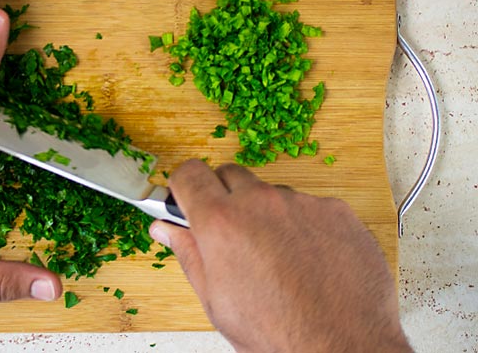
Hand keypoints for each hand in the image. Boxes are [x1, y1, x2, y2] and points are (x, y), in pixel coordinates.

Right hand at [150, 160, 412, 352]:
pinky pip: (309, 205)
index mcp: (221, 222)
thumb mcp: (217, 301)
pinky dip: (304, 224)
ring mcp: (301, 203)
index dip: (185, 185)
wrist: (343, 349)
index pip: (190, 173)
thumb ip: (188, 253)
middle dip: (225, 196)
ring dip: (267, 213)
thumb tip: (165, 227)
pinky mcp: (335, 210)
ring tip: (279, 256)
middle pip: (230, 174)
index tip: (188, 196)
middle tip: (233, 232)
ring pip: (271, 192)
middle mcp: (259, 202)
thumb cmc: (278, 334)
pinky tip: (309, 258)